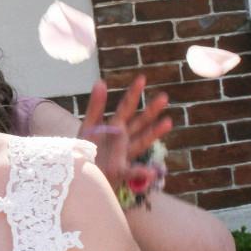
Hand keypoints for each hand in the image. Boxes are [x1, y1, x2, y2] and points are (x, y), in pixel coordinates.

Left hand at [78, 76, 172, 192]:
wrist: (82, 172)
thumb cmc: (86, 149)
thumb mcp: (89, 125)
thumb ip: (95, 106)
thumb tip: (101, 81)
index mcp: (115, 127)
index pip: (126, 107)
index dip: (133, 93)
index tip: (142, 78)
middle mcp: (124, 139)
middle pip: (139, 122)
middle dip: (151, 110)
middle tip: (164, 97)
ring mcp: (124, 154)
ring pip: (141, 141)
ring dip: (154, 132)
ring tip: (168, 122)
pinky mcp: (119, 171)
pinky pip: (131, 171)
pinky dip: (142, 172)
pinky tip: (151, 172)